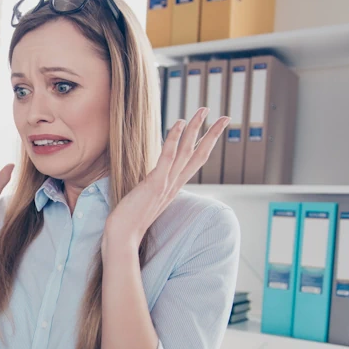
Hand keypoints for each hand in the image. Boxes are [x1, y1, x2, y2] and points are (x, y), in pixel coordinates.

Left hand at [102, 108, 229, 255]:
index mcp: (174, 188)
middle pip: (199, 155)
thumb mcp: (146, 200)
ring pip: (186, 151)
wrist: (123, 238)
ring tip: (203, 110)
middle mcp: (174, 185)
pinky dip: (174, 139)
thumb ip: (153, 188)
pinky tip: (178, 122)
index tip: (215, 131)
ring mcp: (166, 184)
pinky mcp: (155, 184)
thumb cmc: (129, 220)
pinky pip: (167, 157)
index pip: (195, 163)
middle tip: (225, 117)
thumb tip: (151, 181)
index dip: (207, 145)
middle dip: (212, 134)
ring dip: (195, 129)